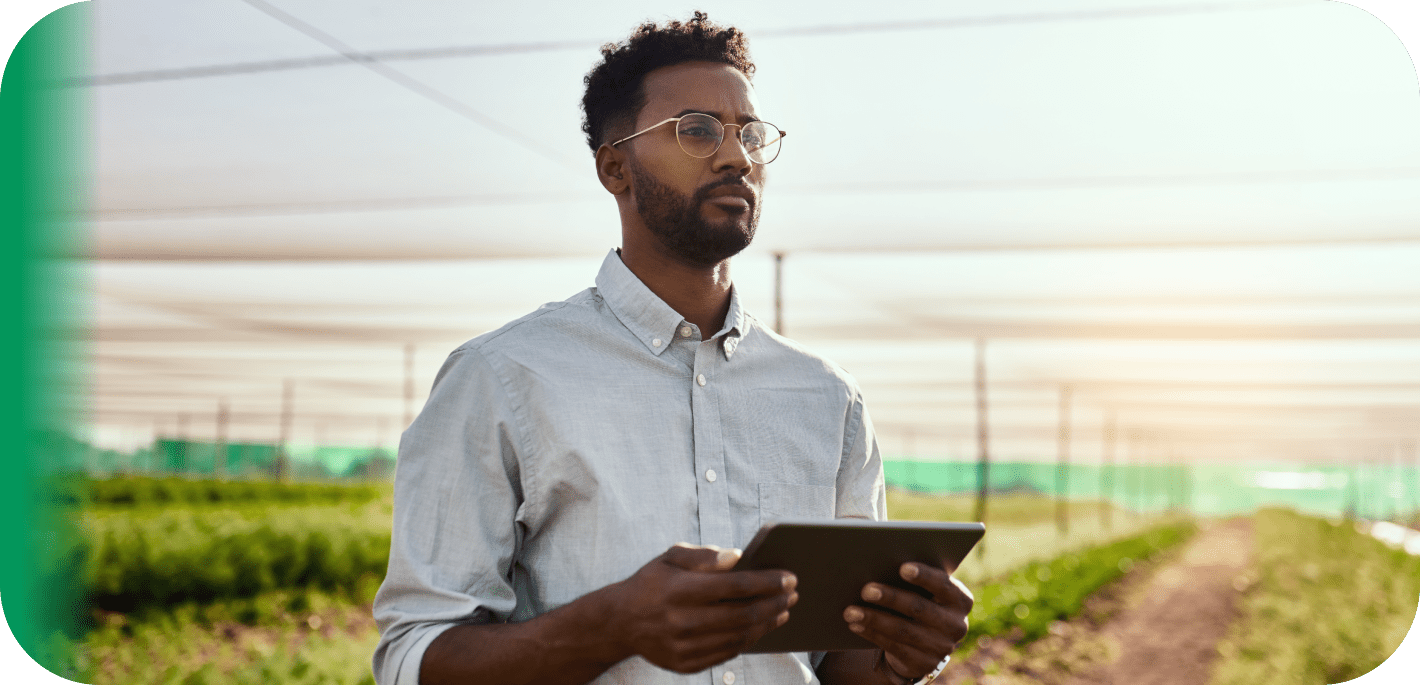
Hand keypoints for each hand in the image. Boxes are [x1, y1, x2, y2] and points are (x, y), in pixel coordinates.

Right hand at [608, 543, 798, 673]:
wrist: (620, 622)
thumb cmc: (652, 583)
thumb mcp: (670, 558)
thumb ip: (703, 556)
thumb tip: (738, 556)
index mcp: (679, 590)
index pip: (735, 586)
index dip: (767, 582)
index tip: (789, 577)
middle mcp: (681, 621)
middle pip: (742, 615)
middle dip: (774, 603)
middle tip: (793, 595)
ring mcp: (683, 647)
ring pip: (739, 637)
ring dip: (767, 624)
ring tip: (782, 611)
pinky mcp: (685, 664)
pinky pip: (727, 653)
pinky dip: (748, 639)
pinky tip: (759, 627)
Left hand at [842, 562, 973, 681]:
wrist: (927, 642)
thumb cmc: (922, 600)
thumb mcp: (927, 590)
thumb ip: (915, 577)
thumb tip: (879, 562)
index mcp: (961, 600)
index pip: (944, 585)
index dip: (924, 576)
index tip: (902, 567)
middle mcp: (956, 625)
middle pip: (919, 608)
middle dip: (890, 597)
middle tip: (866, 589)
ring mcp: (941, 647)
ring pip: (902, 630)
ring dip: (873, 618)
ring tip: (850, 610)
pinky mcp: (924, 663)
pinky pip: (893, 647)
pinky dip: (871, 633)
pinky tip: (855, 624)